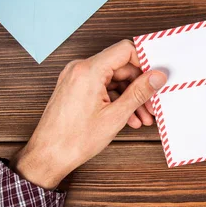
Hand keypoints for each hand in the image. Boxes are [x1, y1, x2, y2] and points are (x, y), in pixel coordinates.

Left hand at [10, 40, 166, 189]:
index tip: (156, 76)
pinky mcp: (75, 88)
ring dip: (130, 96)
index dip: (145, 62)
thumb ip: (139, 92)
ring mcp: (76, 78)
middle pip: (121, 67)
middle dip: (140, 86)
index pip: (125, 50)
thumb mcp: (115, 116)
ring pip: (113, 79)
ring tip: (143, 116)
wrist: (47, 156)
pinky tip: (128, 118)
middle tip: (153, 104)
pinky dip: (116, 100)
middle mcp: (80, 69)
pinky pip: (102, 87)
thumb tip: (157, 77)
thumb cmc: (74, 140)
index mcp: (89, 70)